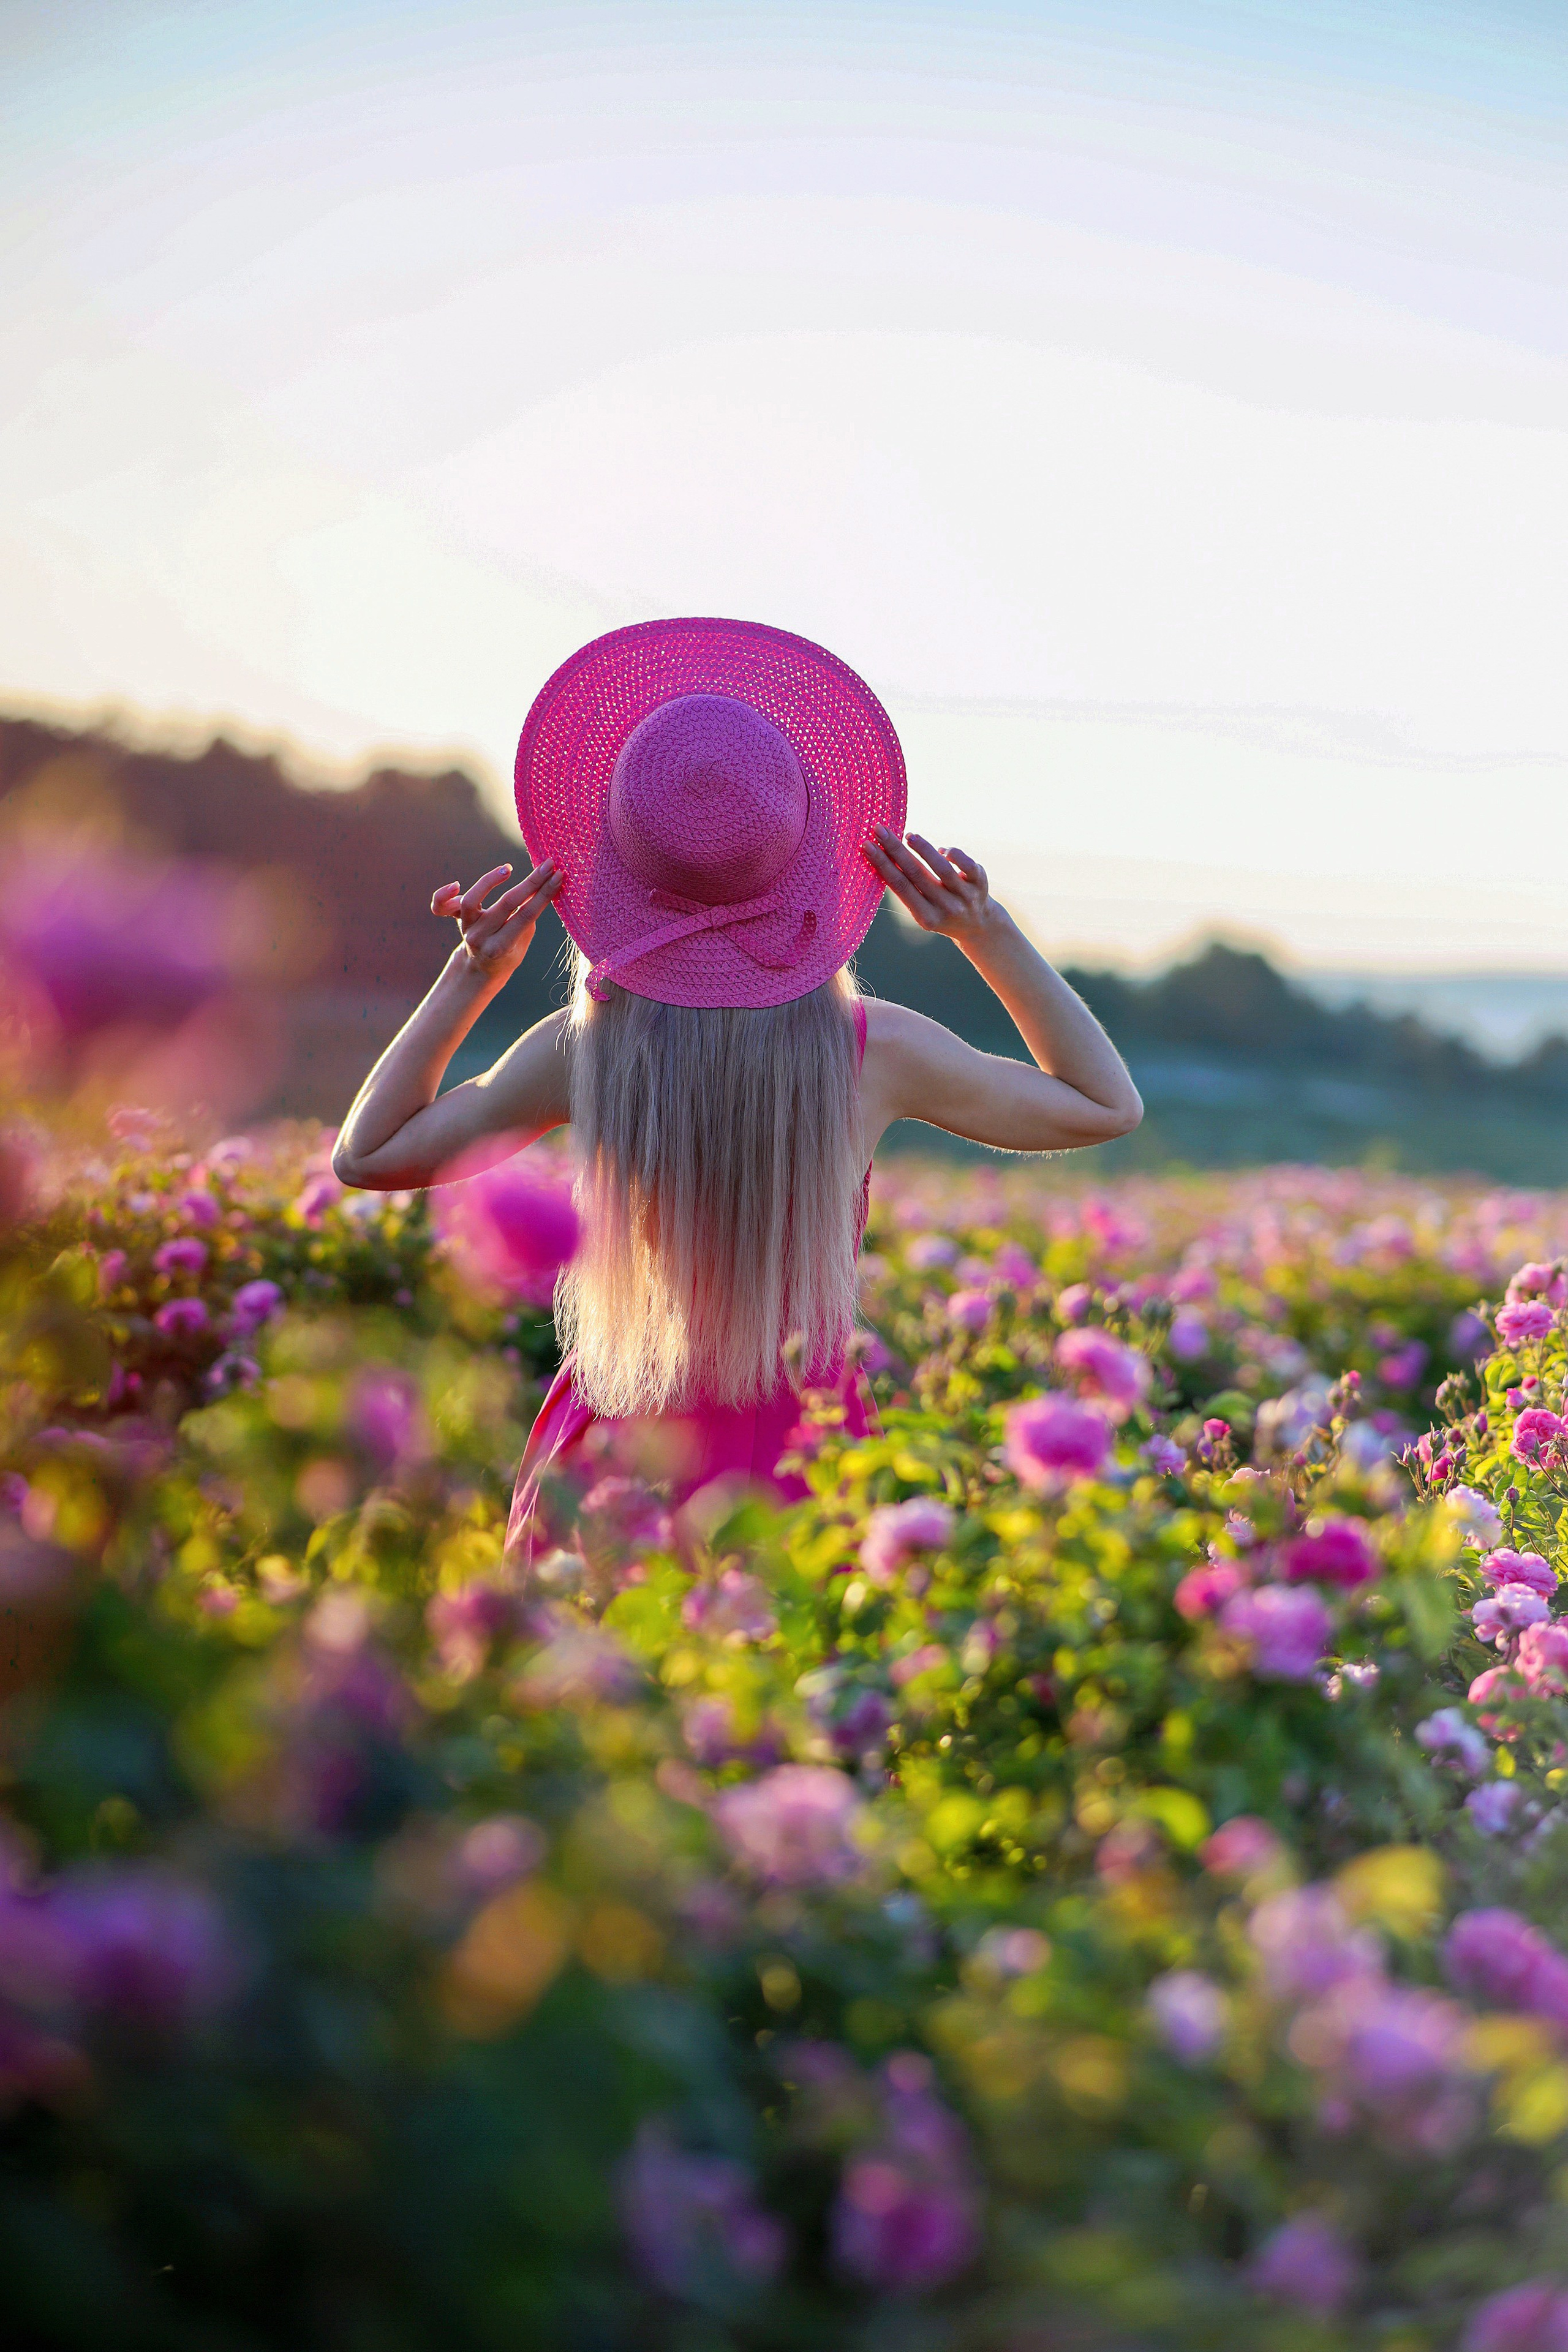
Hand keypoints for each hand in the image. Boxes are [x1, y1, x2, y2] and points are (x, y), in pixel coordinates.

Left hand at [432, 858, 563, 983]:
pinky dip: (444, 895)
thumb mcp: (522, 942)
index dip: (543, 894)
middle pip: (506, 904)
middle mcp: (481, 938)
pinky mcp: (456, 920)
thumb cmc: (508, 953)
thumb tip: (541, 885)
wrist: (481, 968)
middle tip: (548, 865)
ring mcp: (466, 928)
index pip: (526, 916)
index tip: (558, 876)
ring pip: (472, 900)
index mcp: (501, 948)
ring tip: (507, 869)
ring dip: (489, 881)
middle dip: (531, 883)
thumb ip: (526, 917)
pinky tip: (456, 885)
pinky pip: (441, 907)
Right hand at [861, 827, 1000, 945]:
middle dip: (894, 849)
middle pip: (916, 874)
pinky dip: (951, 853)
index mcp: (926, 917)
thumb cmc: (940, 911)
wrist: (978, 925)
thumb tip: (883, 855)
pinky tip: (942, 851)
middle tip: (878, 829)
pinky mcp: (980, 884)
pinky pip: (966, 864)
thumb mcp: (922, 910)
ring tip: (909, 836)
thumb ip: (907, 889)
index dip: (882, 864)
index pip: (900, 886)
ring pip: (941, 867)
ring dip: (922, 848)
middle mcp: (946, 907)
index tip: (867, 845)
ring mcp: (964, 896)